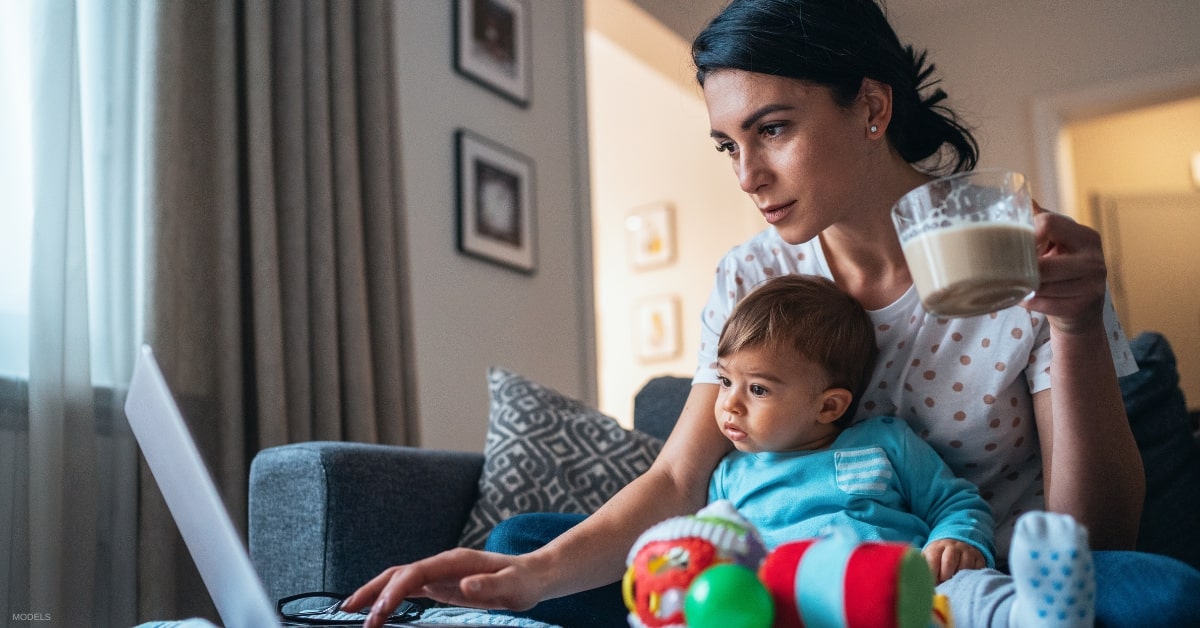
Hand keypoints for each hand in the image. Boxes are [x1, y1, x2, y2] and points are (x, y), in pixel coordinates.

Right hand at [341, 548, 545, 627]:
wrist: (534, 575)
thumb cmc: (524, 581)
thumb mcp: (513, 586)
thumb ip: (489, 585)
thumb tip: (463, 586)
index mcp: (454, 562)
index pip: (414, 574)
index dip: (393, 593)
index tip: (378, 614)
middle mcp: (441, 565)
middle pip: (397, 573)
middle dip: (371, 590)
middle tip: (348, 612)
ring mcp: (439, 574)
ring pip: (398, 580)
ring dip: (374, 593)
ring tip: (349, 610)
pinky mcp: (440, 585)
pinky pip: (408, 589)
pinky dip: (389, 598)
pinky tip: (376, 610)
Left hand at [922, 538, 984, 583]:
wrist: (957, 542)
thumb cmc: (939, 556)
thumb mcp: (929, 557)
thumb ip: (923, 566)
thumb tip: (917, 579)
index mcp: (937, 548)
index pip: (933, 559)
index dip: (932, 574)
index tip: (931, 583)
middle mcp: (952, 547)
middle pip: (949, 561)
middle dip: (945, 577)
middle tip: (943, 585)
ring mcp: (967, 552)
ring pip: (964, 566)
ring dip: (958, 578)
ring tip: (954, 584)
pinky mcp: (979, 558)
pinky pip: (977, 569)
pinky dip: (972, 577)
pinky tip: (966, 581)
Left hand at [1022, 203, 1108, 334]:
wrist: (1083, 312)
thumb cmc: (1064, 271)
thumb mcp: (1059, 243)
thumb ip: (1043, 223)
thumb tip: (1022, 197)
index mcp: (1086, 236)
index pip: (1049, 224)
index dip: (1026, 235)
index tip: (1012, 245)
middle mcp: (1094, 259)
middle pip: (1043, 262)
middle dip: (1021, 268)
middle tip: (1003, 270)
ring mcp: (1092, 284)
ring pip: (1041, 285)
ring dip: (1020, 287)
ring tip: (1009, 285)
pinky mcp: (1083, 306)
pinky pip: (1044, 304)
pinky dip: (1028, 302)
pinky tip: (1022, 298)